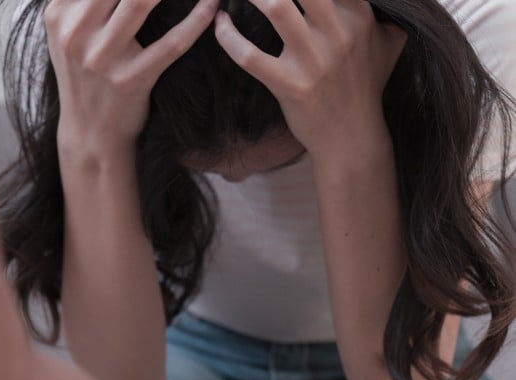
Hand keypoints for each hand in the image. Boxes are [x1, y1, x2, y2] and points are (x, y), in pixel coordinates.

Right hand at [45, 0, 218, 154]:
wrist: (90, 131)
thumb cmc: (86, 72)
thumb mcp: (69, 30)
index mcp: (60, 14)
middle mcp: (76, 34)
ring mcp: (102, 59)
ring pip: (141, 1)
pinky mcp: (131, 81)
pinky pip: (172, 43)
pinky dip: (198, 19)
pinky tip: (213, 3)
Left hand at [214, 0, 405, 157]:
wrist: (352, 136)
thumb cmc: (366, 86)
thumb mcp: (390, 43)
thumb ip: (386, 11)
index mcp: (359, 16)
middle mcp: (337, 33)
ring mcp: (312, 60)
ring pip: (277, 8)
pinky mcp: (288, 85)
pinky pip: (249, 56)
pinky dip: (228, 36)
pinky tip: (220, 23)